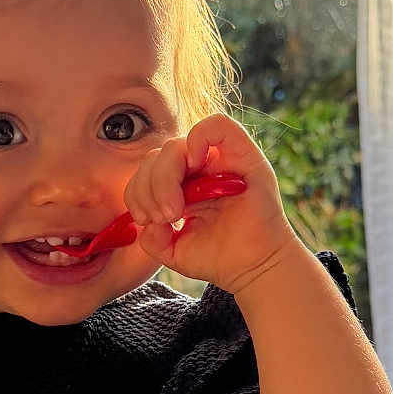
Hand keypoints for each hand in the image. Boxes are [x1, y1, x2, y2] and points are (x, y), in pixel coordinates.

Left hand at [122, 114, 296, 295]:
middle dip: (148, 188)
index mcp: (180, 184)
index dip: (136, 192)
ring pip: (176, 145)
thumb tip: (148, 222)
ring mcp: (219, 159)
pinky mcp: (244, 154)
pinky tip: (195, 167)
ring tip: (175, 211)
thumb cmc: (220, 257)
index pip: (146, 170)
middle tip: (164, 218)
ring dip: (164, 178)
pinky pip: (219, 125)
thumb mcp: (173, 252)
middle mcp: (197, 167)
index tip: (147, 220)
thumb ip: (152, 238)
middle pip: (156, 156)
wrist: (256, 267)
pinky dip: (199, 139)